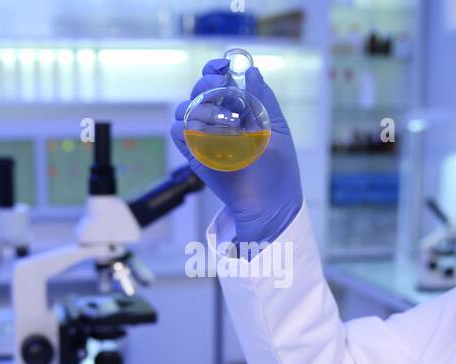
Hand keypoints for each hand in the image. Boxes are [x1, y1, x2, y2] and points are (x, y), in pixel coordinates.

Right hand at [171, 58, 302, 244]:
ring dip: (199, 109)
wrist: (269, 204)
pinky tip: (208, 138)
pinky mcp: (194, 154)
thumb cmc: (278, 169)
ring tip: (224, 125)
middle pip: (198, 91)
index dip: (216, 69)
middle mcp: (219, 120)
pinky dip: (188, 129)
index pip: (220, 80)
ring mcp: (204, 137)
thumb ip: (264, 99)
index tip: (222, 66)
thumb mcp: (275, 128)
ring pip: (184, 109)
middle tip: (217, 90)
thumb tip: (251, 71)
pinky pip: (178, 132)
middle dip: (205, 85)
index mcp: (239, 109)